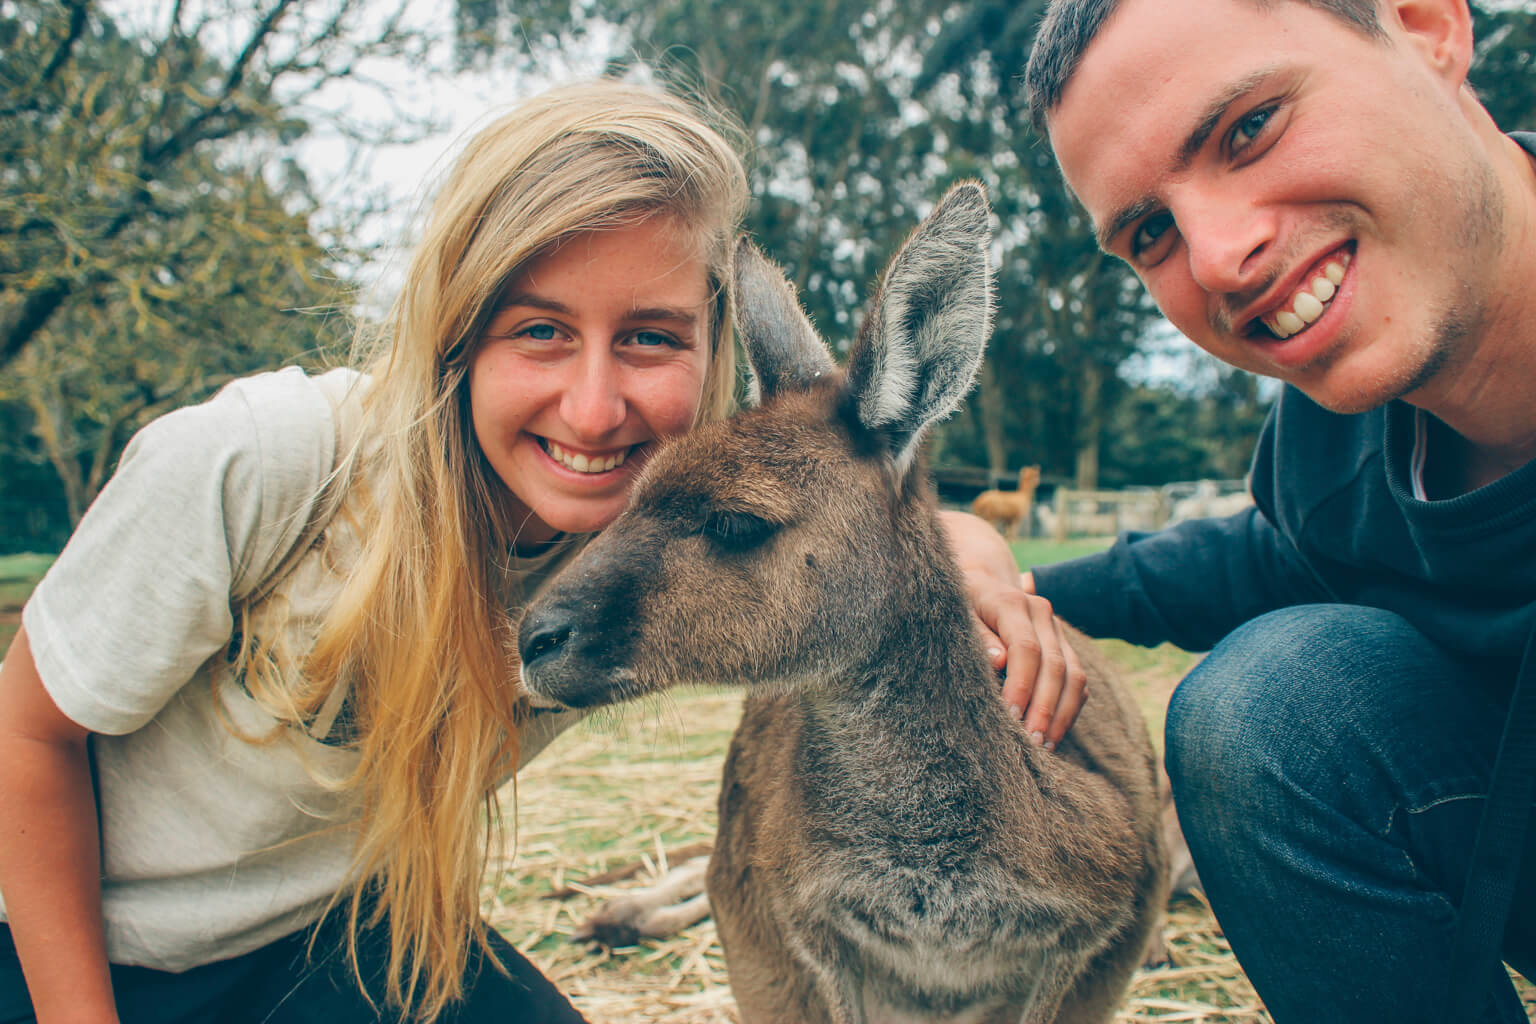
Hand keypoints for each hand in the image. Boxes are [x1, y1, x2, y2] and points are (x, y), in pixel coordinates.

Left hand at [939, 511, 1087, 749]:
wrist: (981, 577)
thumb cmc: (960, 602)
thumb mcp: (957, 613)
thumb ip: (977, 637)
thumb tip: (998, 663)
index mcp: (1012, 603)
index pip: (1026, 649)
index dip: (1020, 685)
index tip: (1009, 717)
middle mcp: (1042, 613)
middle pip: (1055, 666)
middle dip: (1044, 708)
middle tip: (1031, 742)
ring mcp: (1057, 629)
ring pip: (1074, 675)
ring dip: (1062, 714)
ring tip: (1045, 746)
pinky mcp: (1064, 645)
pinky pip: (1078, 681)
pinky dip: (1070, 709)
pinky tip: (1054, 733)